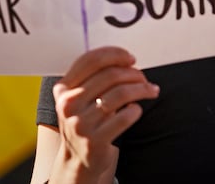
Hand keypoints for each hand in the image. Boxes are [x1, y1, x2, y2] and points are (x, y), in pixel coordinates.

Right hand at [52, 46, 159, 177]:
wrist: (79, 160)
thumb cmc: (86, 120)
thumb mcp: (80, 97)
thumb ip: (95, 76)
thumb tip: (127, 59)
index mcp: (63, 89)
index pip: (91, 60)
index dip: (115, 54)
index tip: (131, 58)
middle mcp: (68, 104)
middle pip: (110, 75)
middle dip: (134, 73)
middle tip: (144, 79)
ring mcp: (80, 123)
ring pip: (121, 93)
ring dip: (142, 89)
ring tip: (150, 91)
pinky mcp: (95, 140)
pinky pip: (126, 116)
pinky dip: (136, 110)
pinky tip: (135, 110)